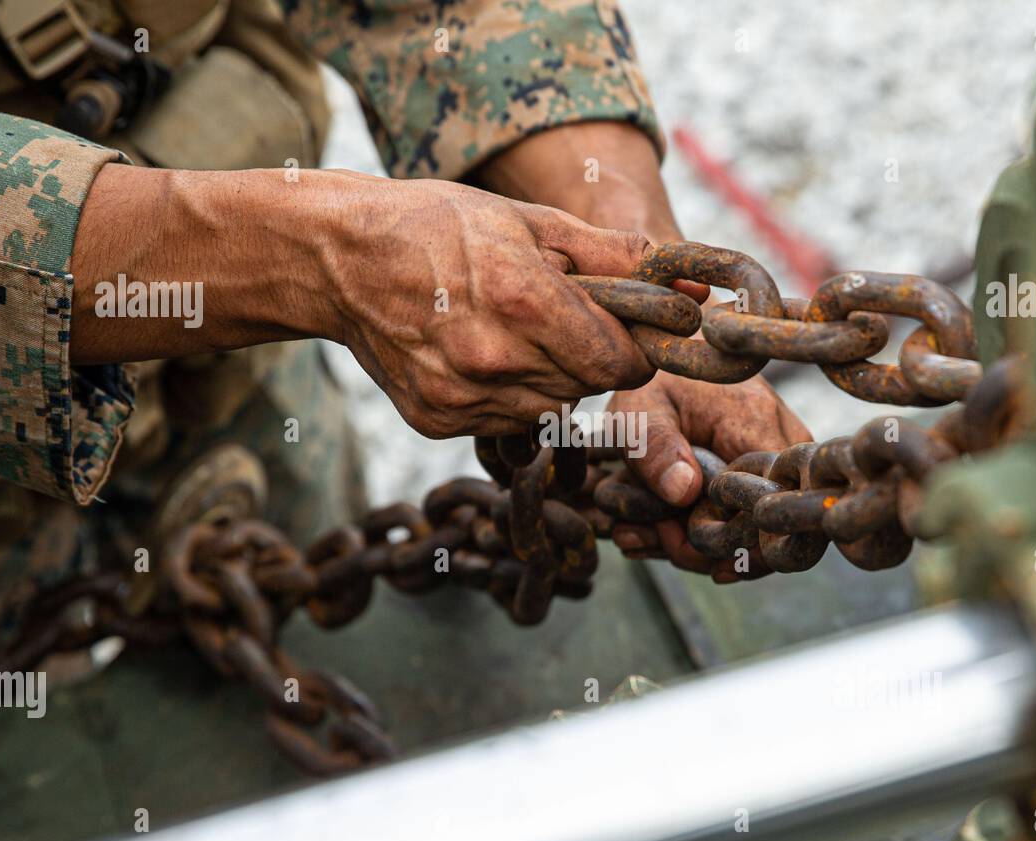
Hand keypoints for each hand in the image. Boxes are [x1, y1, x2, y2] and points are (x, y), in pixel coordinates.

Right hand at [333, 177, 659, 437]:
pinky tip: (477, 354)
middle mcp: (493, 359)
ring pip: (549, 408)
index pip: (621, 362)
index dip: (633, 347)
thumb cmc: (439, 226)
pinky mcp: (436, 422)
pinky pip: (504, 421)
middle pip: (588, 386)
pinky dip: (506, 394)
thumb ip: (619, 258)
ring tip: (510, 331)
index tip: (624, 327)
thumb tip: (694, 289)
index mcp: (524, 300)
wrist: (340, 258)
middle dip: (590, 356)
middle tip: (556, 317)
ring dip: (550, 377)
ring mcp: (461, 398)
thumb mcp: (532, 223)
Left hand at [605, 373, 812, 581]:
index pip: (766, 510)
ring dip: (683, 542)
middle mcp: (783, 454)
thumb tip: (684, 492)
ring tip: (630, 530)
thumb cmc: (659, 375)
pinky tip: (646, 527)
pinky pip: (735, 524)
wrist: (678, 354)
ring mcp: (777, 471)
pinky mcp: (762, 483)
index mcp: (760, 428)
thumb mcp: (641, 405)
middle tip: (637, 534)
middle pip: (757, 534)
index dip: (721, 542)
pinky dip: (689, 531)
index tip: (669, 537)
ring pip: (744, 535)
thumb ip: (655, 447)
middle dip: (694, 548)